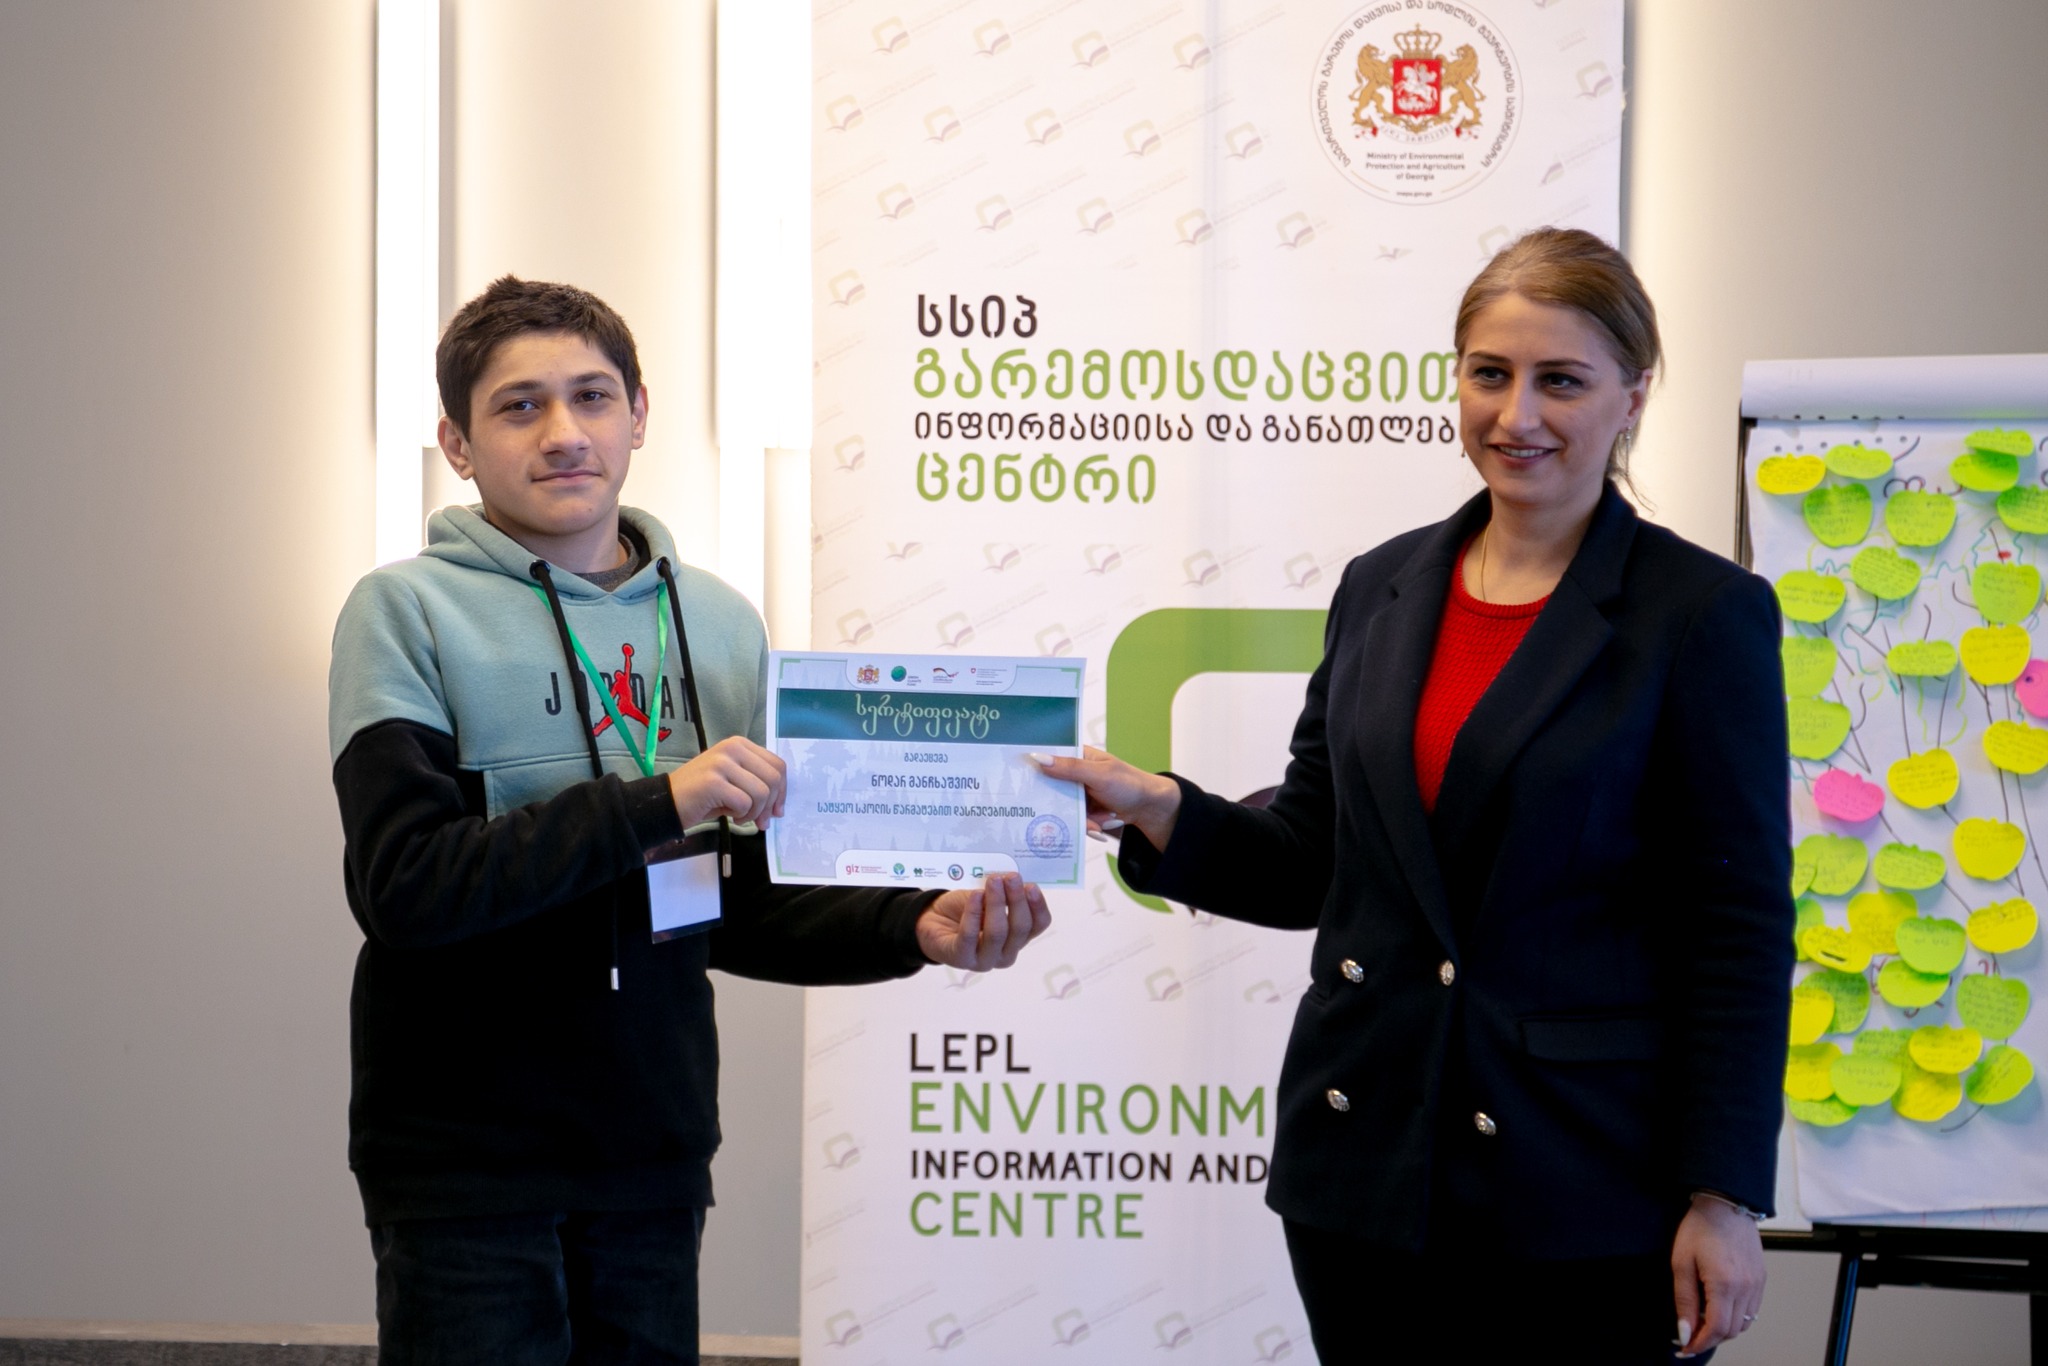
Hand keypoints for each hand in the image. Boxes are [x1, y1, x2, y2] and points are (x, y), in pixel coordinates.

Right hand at [666, 737, 785, 828]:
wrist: (667, 802)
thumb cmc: (703, 795)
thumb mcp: (734, 781)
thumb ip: (757, 784)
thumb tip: (779, 807)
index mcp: (740, 744)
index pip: (777, 765)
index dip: (782, 791)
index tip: (775, 811)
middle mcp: (732, 748)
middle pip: (773, 778)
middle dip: (770, 805)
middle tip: (760, 821)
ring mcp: (721, 763)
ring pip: (761, 792)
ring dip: (754, 812)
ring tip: (739, 816)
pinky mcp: (713, 782)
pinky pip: (744, 803)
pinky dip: (741, 815)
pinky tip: (728, 816)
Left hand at [915, 873, 1051, 970]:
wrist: (933, 919)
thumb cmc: (966, 909)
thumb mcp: (989, 898)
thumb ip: (1004, 895)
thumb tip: (1017, 883)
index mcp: (1017, 938)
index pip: (1037, 925)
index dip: (1038, 906)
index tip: (1031, 885)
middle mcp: (1005, 954)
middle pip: (1020, 928)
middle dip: (1016, 900)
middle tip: (1011, 877)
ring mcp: (984, 960)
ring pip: (997, 933)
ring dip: (996, 904)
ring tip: (993, 881)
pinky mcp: (961, 958)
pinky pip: (970, 935)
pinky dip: (974, 912)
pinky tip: (976, 895)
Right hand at [1028, 746, 1183, 851]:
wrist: (1150, 808)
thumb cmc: (1129, 783)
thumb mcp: (1098, 774)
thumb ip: (1069, 768)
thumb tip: (1038, 758)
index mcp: (1077, 756)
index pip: (1048, 757)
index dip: (1032, 766)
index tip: (1016, 776)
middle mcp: (1074, 774)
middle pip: (1050, 787)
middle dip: (1053, 802)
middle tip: (1049, 811)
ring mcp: (1078, 794)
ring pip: (1061, 807)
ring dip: (1077, 818)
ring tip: (1095, 822)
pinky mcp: (1084, 810)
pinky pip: (1074, 820)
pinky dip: (1086, 825)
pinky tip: (1099, 827)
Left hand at [1671, 1193, 1764, 1357]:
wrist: (1725, 1204)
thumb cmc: (1700, 1228)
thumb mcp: (1681, 1263)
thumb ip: (1684, 1300)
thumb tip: (1684, 1331)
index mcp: (1724, 1284)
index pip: (1715, 1329)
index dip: (1698, 1343)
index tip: (1684, 1348)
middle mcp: (1746, 1288)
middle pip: (1730, 1331)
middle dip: (1709, 1339)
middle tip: (1689, 1337)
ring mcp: (1757, 1285)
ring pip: (1743, 1324)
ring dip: (1723, 1329)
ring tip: (1702, 1321)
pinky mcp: (1761, 1279)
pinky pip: (1751, 1310)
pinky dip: (1735, 1317)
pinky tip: (1718, 1308)